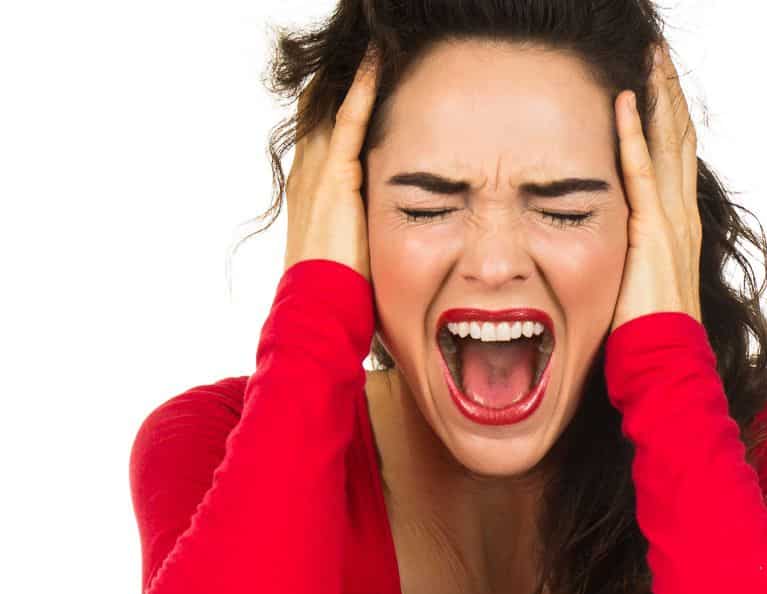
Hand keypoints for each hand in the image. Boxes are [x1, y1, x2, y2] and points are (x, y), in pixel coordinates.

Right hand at [283, 42, 379, 280]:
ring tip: (372, 44)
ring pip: (333, 107)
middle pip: (320, 110)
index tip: (356, 77)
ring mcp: (318, 172)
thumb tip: (387, 231)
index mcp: (310, 190)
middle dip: (339, 81)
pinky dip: (364, 89)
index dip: (335, 102)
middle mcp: (308, 173)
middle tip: (362, 48)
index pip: (320, 132)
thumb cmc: (339, 290)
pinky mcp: (335, 176)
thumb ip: (363, 228)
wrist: (319, 306)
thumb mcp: (350, 250)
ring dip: (353, 75)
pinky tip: (378, 62)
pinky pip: (350, 120)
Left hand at [610, 41, 702, 332]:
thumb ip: (629, 253)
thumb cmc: (646, 335)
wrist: (665, 365)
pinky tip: (625, 100)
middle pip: (678, 138)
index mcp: (677, 226)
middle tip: (658, 54)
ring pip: (668, 143)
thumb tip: (605, 241)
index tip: (656, 80)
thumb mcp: (637, 281)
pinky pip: (641, 172)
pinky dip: (634, 134)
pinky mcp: (652, 232)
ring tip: (650, 60)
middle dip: (669, 93)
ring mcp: (671, 222)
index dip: (667, 116)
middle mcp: (681, 216)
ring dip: (659, 97)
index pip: (675, 156)